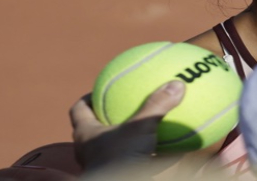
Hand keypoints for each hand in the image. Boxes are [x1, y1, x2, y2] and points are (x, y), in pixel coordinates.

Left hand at [70, 80, 184, 171]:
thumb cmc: (119, 158)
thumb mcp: (141, 127)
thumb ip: (157, 106)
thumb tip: (177, 84)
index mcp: (86, 133)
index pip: (79, 110)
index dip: (88, 99)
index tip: (102, 91)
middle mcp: (90, 149)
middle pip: (95, 128)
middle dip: (110, 118)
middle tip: (127, 107)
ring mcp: (103, 164)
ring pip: (114, 147)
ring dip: (128, 139)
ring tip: (148, 128)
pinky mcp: (118, 175)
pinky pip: (134, 162)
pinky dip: (149, 157)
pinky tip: (170, 152)